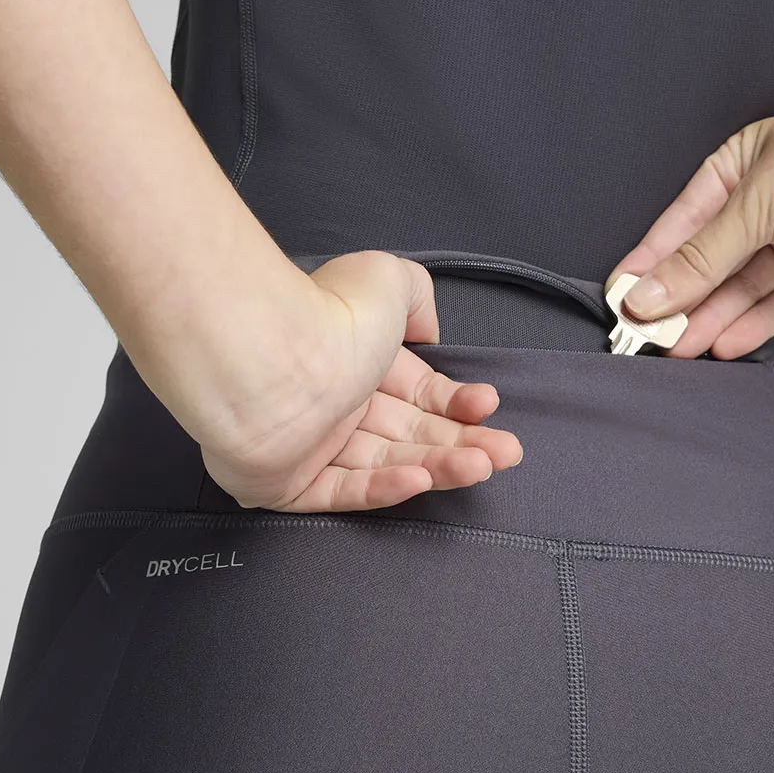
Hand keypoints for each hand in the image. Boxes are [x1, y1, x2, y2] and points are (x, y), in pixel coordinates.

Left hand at [190, 250, 522, 512]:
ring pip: (386, 464)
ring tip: (480, 468)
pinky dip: (384, 488)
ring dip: (438, 467)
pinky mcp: (287, 485)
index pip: (418, 393)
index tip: (488, 407)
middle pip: (411, 433)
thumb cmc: (330, 315)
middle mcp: (336, 404)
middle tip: (506, 454)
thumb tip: (426, 332)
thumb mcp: (389, 280)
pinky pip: (343, 492)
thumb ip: (417, 300)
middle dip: (463, 442)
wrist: (268, 353)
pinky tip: (421, 480)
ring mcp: (311, 448)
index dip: (457, 404)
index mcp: (357, 360)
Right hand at [607, 85, 773, 358]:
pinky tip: (721, 344)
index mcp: (735, 170)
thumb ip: (700, 258)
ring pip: (739, 291)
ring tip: (677, 350)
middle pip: (706, 265)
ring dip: (708, 320)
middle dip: (677, 302)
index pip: (677, 227)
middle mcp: (761, 207)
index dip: (647, 267)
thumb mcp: (758, 203)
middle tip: (645, 337)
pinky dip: (751, 326)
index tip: (619, 302)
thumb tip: (648, 293)